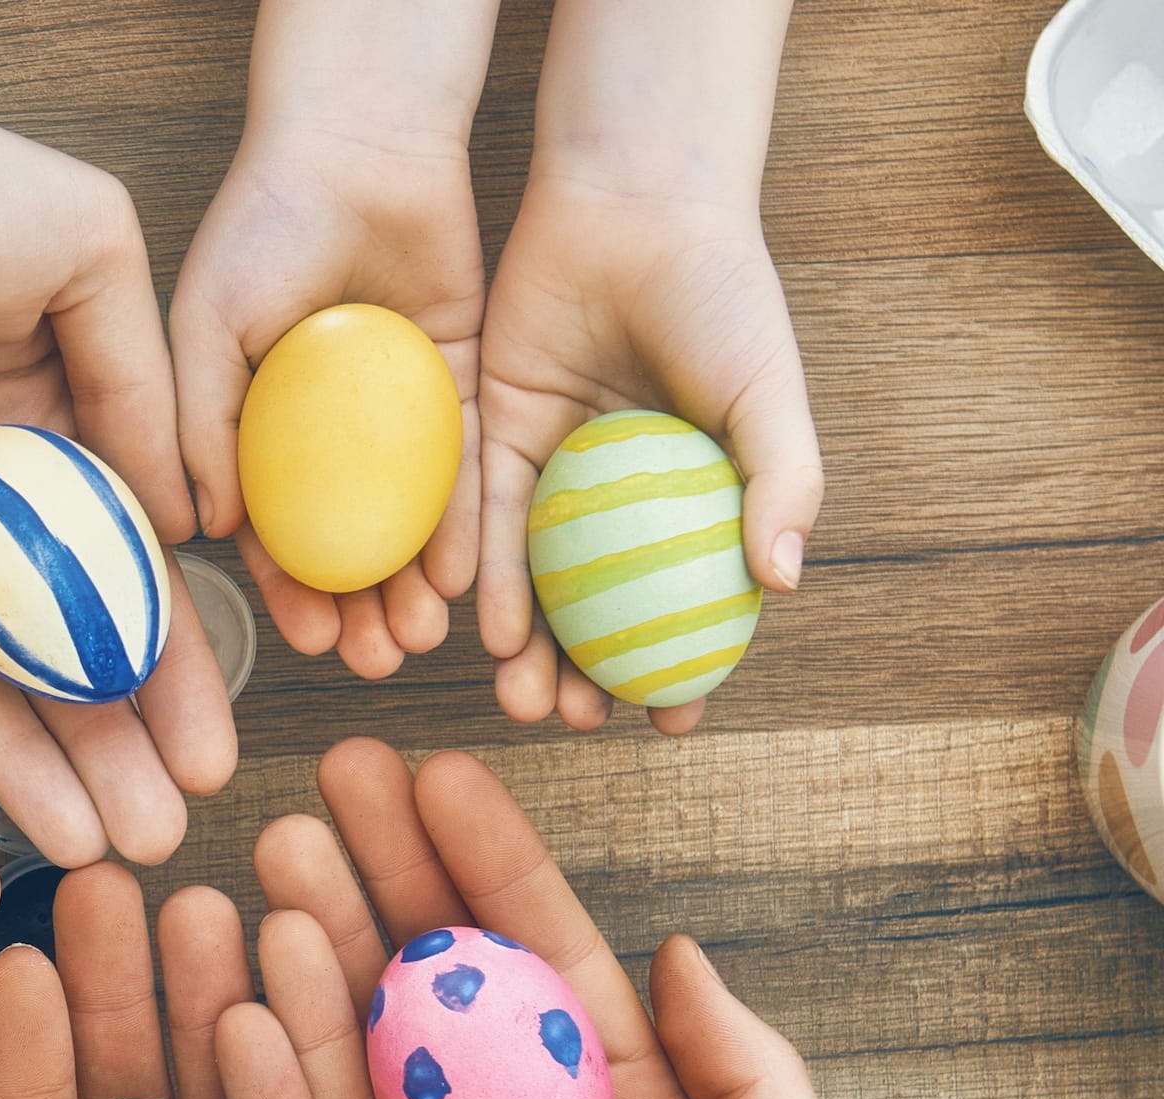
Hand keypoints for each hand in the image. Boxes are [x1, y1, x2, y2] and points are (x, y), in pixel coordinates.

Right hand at [171, 1, 491, 678]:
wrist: (359, 142)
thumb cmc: (263, 223)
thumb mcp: (205, 326)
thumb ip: (198, 424)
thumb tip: (203, 529)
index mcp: (261, 434)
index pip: (274, 537)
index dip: (289, 596)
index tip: (307, 642)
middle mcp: (328, 442)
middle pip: (345, 550)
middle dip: (358, 615)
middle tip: (376, 663)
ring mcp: (395, 422)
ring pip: (405, 529)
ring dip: (410, 591)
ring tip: (419, 640)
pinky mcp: (458, 389)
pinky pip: (463, 474)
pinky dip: (462, 529)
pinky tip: (461, 579)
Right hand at [252, 739, 878, 1098]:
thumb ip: (751, 1078)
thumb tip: (680, 949)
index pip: (549, 959)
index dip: (494, 864)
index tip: (437, 777)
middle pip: (444, 981)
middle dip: (388, 876)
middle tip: (328, 784)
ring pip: (370, 1045)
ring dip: (323, 943)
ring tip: (275, 849)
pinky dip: (288, 1061)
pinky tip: (257, 974)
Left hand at [477, 177, 818, 732]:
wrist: (634, 202)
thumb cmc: (721, 291)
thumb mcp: (768, 390)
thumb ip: (782, 482)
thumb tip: (783, 585)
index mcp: (688, 501)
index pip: (682, 609)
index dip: (682, 674)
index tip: (671, 726)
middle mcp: (615, 504)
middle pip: (597, 616)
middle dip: (586, 682)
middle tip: (575, 723)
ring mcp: (552, 478)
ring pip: (535, 585)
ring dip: (528, 651)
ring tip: (523, 699)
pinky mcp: (492, 442)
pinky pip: (485, 524)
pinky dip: (486, 578)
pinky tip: (486, 629)